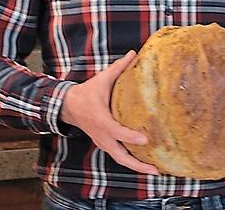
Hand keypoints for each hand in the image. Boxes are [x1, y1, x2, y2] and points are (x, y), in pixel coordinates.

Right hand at [60, 51, 158, 174]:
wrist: (69, 106)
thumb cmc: (87, 93)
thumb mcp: (102, 79)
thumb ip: (118, 68)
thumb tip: (133, 53)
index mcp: (101, 120)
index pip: (117, 132)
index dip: (130, 136)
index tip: (145, 139)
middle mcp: (102, 135)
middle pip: (120, 156)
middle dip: (138, 165)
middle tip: (155, 170)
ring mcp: (102, 142)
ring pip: (120, 159)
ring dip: (136, 167)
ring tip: (155, 171)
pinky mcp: (104, 144)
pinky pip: (118, 156)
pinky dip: (130, 161)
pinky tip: (145, 162)